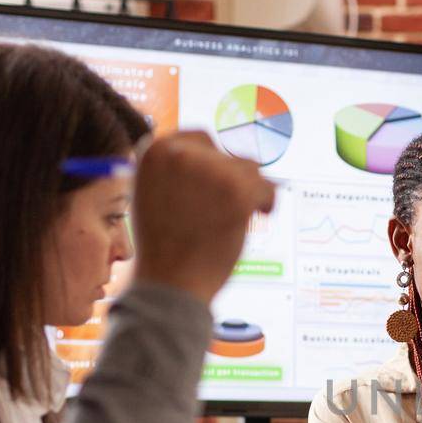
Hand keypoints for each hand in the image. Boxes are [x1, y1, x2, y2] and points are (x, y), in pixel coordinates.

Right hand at [131, 132, 275, 303]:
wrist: (171, 283)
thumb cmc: (164, 246)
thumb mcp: (154, 194)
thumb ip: (178, 171)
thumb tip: (214, 155)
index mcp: (156, 151)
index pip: (200, 139)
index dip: (213, 162)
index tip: (219, 183)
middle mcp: (181, 154)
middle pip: (227, 155)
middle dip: (231, 179)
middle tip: (227, 208)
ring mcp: (211, 171)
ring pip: (250, 170)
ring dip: (249, 191)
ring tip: (237, 216)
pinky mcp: (237, 192)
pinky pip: (266, 188)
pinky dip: (266, 203)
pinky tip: (258, 215)